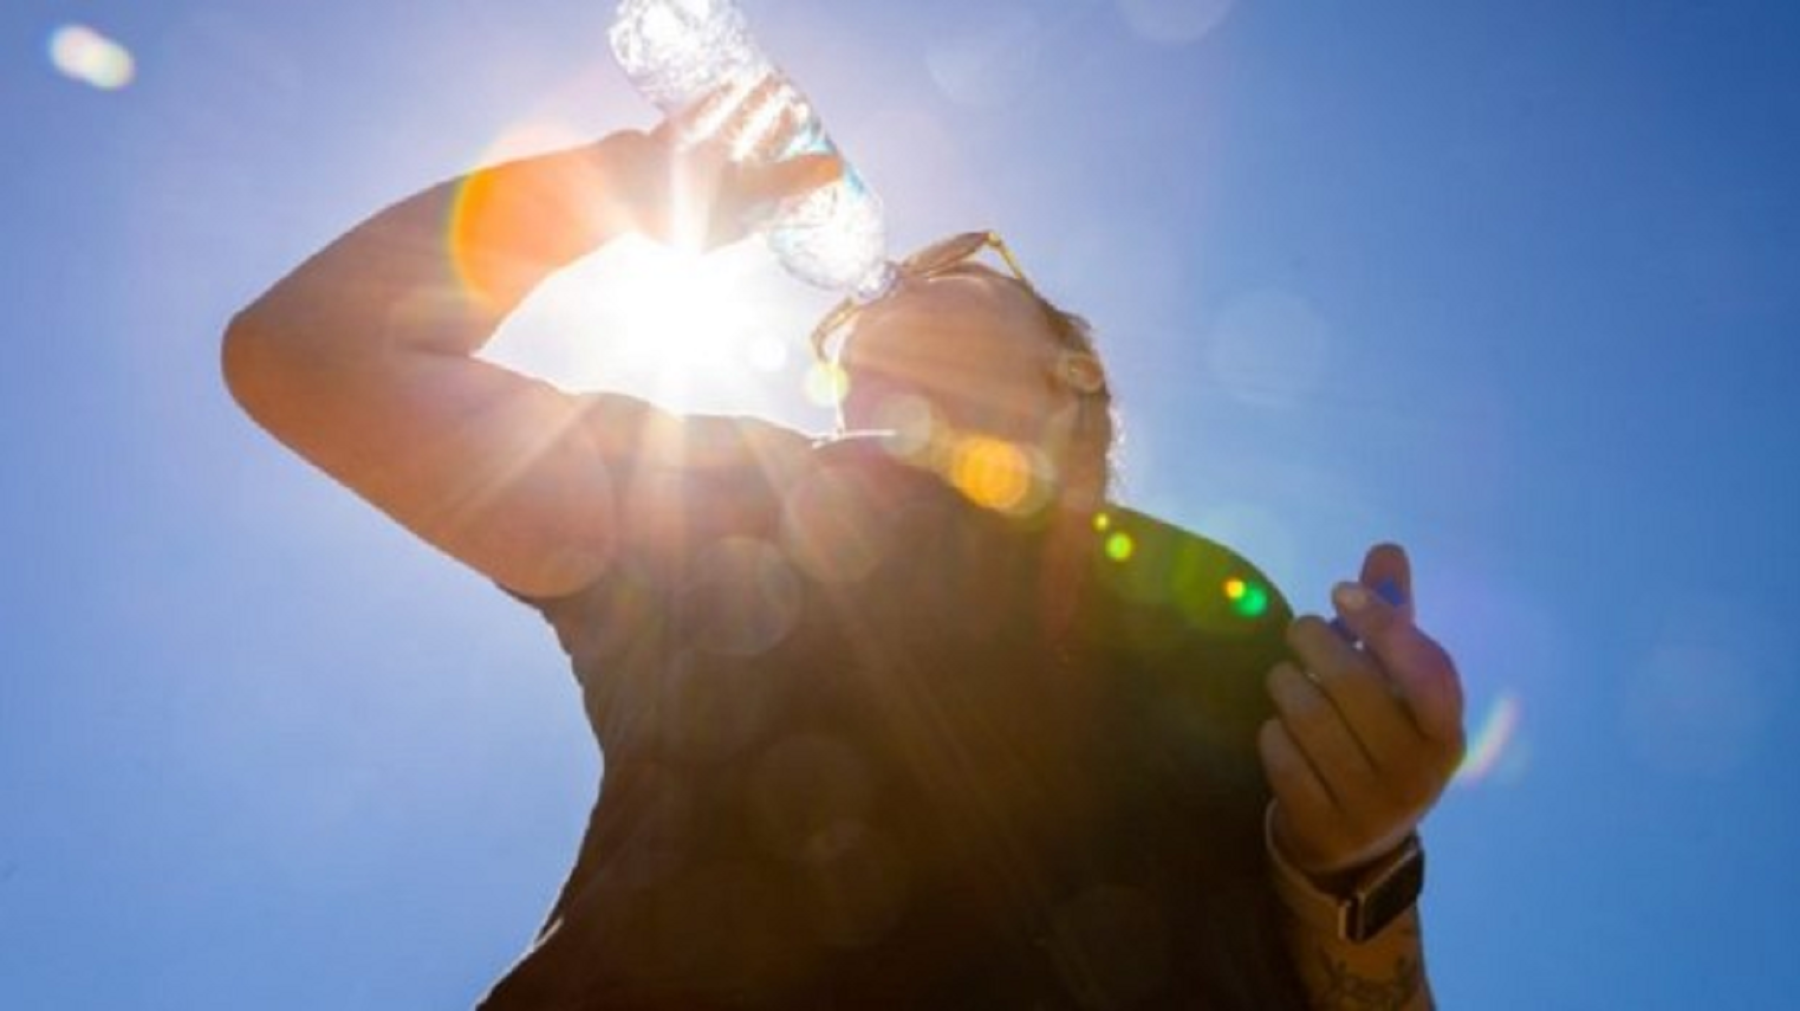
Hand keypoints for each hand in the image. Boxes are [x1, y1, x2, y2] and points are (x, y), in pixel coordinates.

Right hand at [606, 84, 842, 251]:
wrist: (604, 187)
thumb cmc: (672, 202)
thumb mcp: (741, 194)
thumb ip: (786, 181)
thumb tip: (836, 170)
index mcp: (721, 229)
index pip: (770, 206)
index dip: (795, 183)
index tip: (819, 158)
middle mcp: (702, 206)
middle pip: (751, 169)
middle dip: (776, 142)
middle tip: (802, 114)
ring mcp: (678, 178)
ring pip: (724, 142)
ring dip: (749, 117)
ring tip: (776, 90)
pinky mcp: (658, 152)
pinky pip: (691, 125)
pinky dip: (711, 106)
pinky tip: (731, 84)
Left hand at [1258, 543, 1465, 878]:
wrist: (1354, 842)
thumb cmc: (1376, 739)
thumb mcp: (1395, 687)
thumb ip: (1393, 620)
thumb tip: (1386, 549)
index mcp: (1446, 733)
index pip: (1425, 669)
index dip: (1383, 623)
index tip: (1340, 590)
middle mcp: (1418, 773)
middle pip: (1354, 685)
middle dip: (1316, 643)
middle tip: (1301, 630)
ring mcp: (1372, 807)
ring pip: (1310, 717)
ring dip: (1286, 685)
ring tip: (1286, 678)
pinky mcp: (1323, 826)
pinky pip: (1281, 755)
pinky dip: (1273, 732)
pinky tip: (1281, 730)